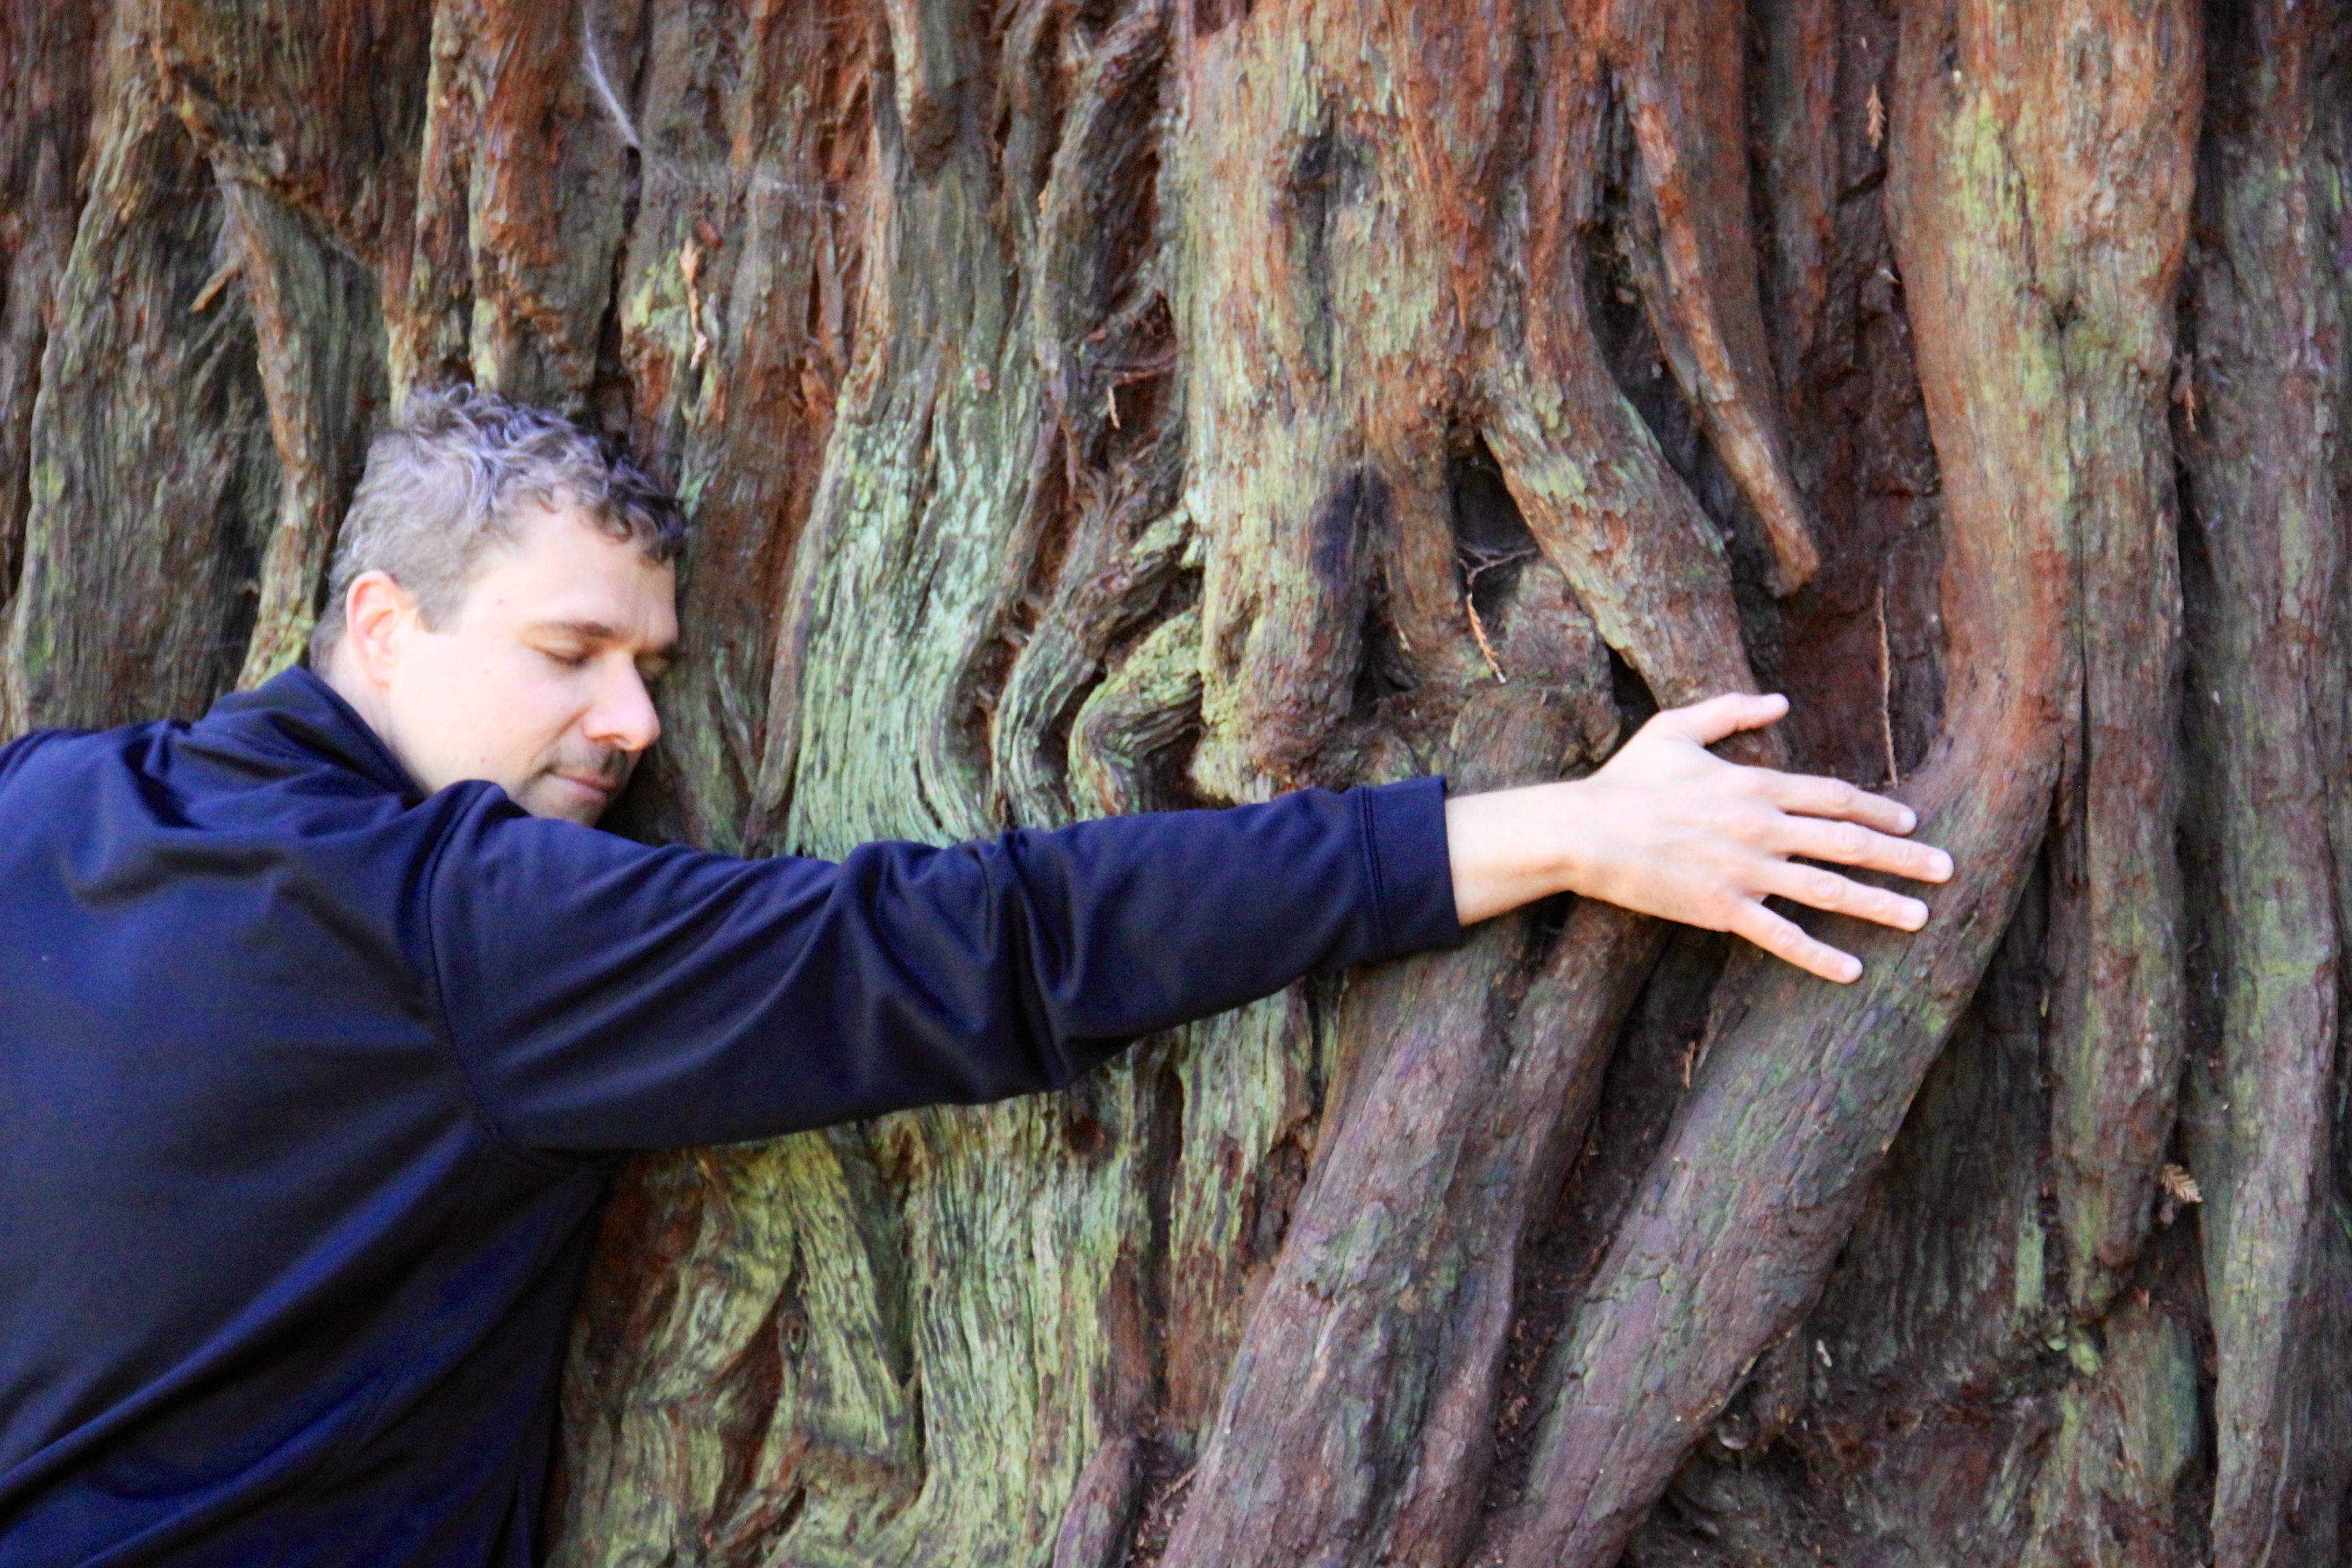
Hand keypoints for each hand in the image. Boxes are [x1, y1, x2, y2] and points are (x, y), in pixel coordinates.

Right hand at [1442, 693, 1952, 981]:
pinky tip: (1851, 969)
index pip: (1835, 797)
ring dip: (1880, 904)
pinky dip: (1818, 955)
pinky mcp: (1722, 910)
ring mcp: (1745, 871)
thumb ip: (1732, 710)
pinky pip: (1781, 936)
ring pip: (1829, 890)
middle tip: (1946, 869)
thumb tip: (1782, 702)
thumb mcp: (1675, 728)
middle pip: (1849, 842)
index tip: (1911, 821)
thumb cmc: (1626, 779)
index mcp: (1753, 782)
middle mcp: (1761, 826)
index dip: (1878, 810)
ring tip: (1920, 917)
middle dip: (1903, 856)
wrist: (1584, 831)